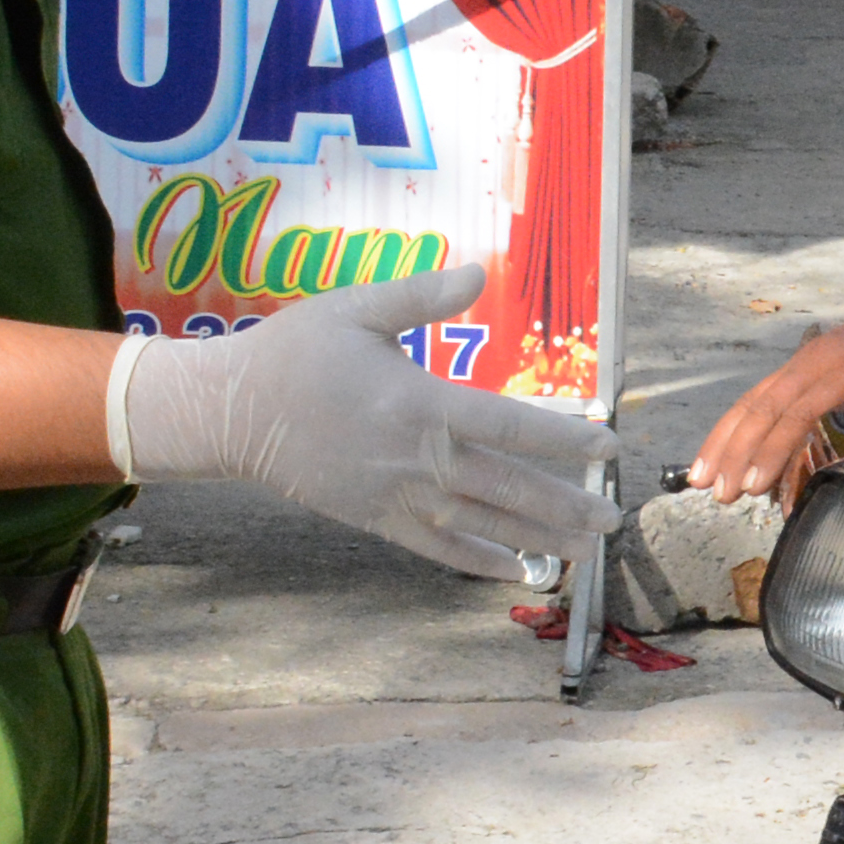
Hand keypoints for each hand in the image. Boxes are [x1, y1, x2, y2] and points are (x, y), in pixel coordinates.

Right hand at [115, 263, 616, 579]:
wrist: (230, 413)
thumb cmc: (293, 352)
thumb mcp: (354, 308)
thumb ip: (421, 294)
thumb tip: (479, 271)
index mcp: (417, 402)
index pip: (509, 425)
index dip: (563, 438)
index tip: (607, 445)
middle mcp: (414, 457)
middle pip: (505, 486)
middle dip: (565, 504)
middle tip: (613, 518)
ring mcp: (395, 495)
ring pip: (480, 525)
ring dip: (535, 540)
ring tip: (585, 554)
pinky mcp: (375, 519)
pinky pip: (436, 547)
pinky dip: (476, 562)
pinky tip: (514, 572)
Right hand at [689, 294, 843, 505]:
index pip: (800, 412)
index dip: (773, 451)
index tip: (755, 486)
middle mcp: (820, 357)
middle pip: (766, 406)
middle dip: (738, 453)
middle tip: (720, 495)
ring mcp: (808, 357)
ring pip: (755, 399)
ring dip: (726, 440)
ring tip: (703, 480)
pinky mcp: (805, 364)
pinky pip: (763, 393)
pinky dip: (738, 423)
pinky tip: (721, 451)